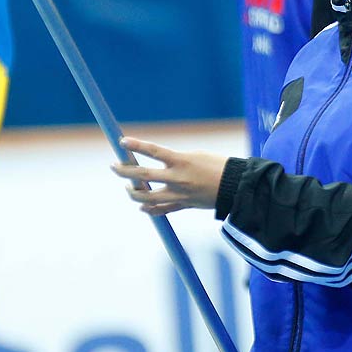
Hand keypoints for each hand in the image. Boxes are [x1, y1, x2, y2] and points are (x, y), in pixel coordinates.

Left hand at [112, 136, 228, 215]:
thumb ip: (174, 162)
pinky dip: (149, 209)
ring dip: (133, 192)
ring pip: (146, 196)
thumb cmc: (218, 166)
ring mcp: (179, 194)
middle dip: (124, 171)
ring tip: (128, 187)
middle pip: (142, 175)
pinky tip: (142, 206)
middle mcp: (177, 178)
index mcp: (181, 161)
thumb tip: (156, 166)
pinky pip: (161, 209)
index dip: (136, 145)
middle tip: (114, 166)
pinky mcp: (184, 205)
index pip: (153, 151)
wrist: (236, 186)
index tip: (122, 141)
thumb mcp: (195, 156)